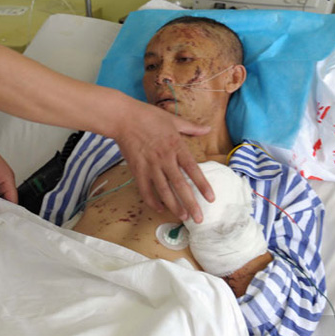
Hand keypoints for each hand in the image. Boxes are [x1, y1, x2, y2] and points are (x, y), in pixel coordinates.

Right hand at [114, 101, 213, 221]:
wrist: (124, 118)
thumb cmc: (149, 116)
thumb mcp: (173, 120)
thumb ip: (192, 127)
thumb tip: (208, 129)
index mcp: (176, 146)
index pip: (192, 169)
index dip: (202, 185)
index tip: (210, 198)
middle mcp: (165, 158)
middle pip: (180, 185)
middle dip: (190, 203)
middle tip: (198, 218)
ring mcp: (150, 165)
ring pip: (163, 190)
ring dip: (174, 205)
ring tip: (183, 217)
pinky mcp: (137, 169)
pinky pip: (145, 189)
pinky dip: (152, 200)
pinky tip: (160, 208)